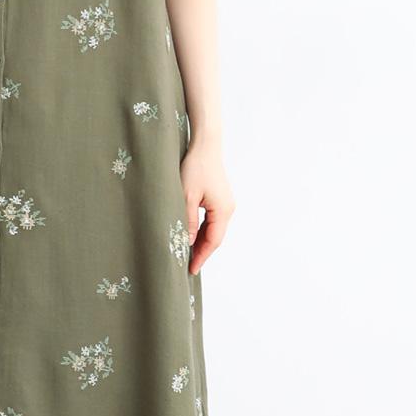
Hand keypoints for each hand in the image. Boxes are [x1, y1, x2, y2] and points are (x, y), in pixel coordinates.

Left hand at [181, 142, 234, 273]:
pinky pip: (212, 221)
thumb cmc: (195, 168)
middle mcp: (228, 209)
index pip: (212, 241)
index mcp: (222, 211)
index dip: (201, 257)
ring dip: (201, 242)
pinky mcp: (221, 199)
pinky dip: (202, 230)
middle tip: (187, 266)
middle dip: (201, 252)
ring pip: (213, 230)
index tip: (191, 270)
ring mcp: (226, 204)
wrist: (205, 146)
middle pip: (215, 238)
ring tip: (187, 254)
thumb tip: (187, 243)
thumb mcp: (186, 196)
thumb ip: (187, 221)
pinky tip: (192, 236)